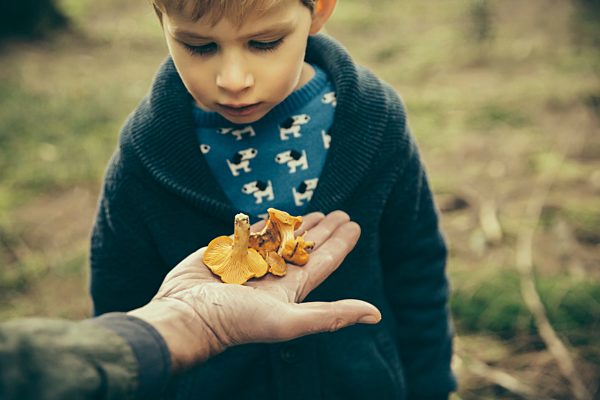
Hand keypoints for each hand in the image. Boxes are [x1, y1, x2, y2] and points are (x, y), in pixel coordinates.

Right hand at [129, 211, 380, 371]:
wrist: (186, 314)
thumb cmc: (236, 321)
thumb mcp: (288, 320)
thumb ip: (331, 315)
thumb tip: (374, 314)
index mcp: (291, 289)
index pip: (324, 260)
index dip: (341, 243)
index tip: (354, 224)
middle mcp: (274, 274)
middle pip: (306, 246)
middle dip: (324, 230)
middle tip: (339, 212)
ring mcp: (251, 262)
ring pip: (281, 237)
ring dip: (298, 225)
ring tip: (314, 212)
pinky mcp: (229, 252)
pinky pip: (253, 233)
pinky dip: (266, 224)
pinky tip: (276, 217)